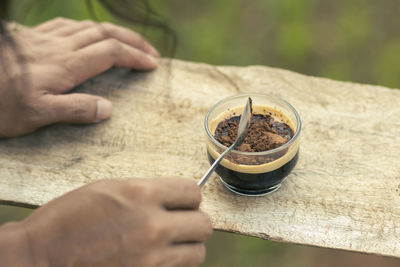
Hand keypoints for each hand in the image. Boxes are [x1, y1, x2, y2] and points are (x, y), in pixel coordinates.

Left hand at [0, 17, 158, 137]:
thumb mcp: (36, 115)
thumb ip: (74, 110)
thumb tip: (107, 108)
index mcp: (65, 66)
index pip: (110, 53)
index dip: (135, 56)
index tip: (152, 65)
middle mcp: (58, 47)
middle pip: (104, 33)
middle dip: (132, 40)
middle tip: (150, 51)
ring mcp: (42, 38)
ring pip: (86, 26)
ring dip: (112, 32)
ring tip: (126, 42)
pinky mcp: (28, 36)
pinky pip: (63, 24)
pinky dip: (84, 27)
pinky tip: (84, 32)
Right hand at [19, 177, 211, 266]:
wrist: (41, 258)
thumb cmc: (68, 220)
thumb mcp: (110, 189)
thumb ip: (148, 192)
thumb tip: (173, 198)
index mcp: (142, 194)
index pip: (193, 191)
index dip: (189, 197)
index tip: (182, 202)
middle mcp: (153, 226)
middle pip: (204, 224)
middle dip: (192, 222)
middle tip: (177, 223)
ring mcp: (152, 259)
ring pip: (197, 253)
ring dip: (186, 247)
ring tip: (166, 244)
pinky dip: (172, 266)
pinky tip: (153, 259)